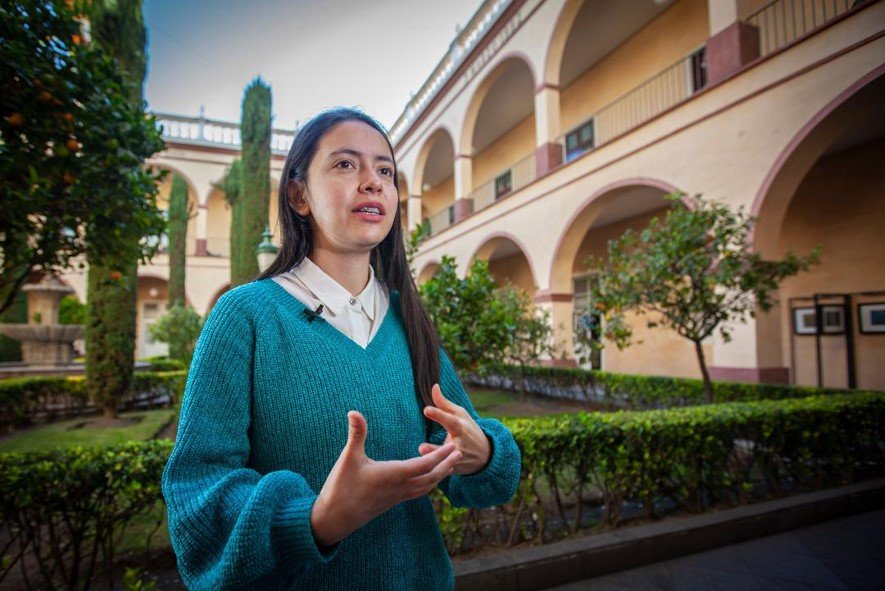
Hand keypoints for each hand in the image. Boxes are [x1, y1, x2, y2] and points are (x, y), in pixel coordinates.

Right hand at [310, 411, 461, 547]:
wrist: (335, 518)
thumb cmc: (341, 487)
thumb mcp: (348, 458)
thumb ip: (356, 434)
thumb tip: (353, 411)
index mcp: (393, 475)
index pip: (424, 465)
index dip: (440, 455)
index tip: (454, 445)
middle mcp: (399, 487)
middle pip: (431, 477)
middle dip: (446, 464)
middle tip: (460, 452)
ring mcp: (397, 497)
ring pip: (426, 487)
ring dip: (440, 475)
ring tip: (450, 465)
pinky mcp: (392, 502)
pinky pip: (417, 493)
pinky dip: (428, 484)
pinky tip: (426, 480)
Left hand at [419, 384, 490, 475]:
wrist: (485, 455)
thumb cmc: (468, 429)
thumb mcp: (460, 414)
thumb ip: (444, 403)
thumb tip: (433, 386)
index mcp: (461, 428)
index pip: (450, 421)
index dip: (439, 415)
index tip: (426, 409)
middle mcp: (460, 444)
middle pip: (448, 445)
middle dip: (435, 447)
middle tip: (421, 447)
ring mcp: (458, 459)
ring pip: (445, 462)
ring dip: (434, 462)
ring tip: (421, 458)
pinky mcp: (454, 470)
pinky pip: (444, 472)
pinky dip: (435, 473)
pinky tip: (420, 476)